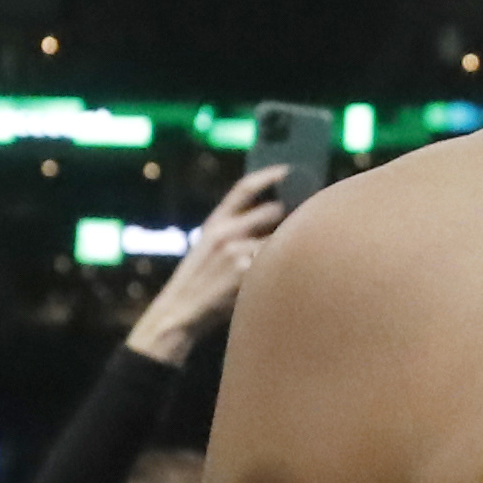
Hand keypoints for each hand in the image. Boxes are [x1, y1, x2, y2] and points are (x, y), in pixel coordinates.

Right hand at [127, 166, 288, 364]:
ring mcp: (234, 251)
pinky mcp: (244, 272)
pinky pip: (274, 264)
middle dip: (289, 216)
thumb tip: (274, 216)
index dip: (269, 175)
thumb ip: (234, 231)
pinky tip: (276, 280)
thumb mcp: (208, 247)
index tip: (289, 169)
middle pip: (272, 210)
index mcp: (214, 222)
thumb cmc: (200, 282)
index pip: (244, 188)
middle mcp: (224, 232)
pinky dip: (279, 271)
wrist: (178, 313)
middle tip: (304, 221)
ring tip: (290, 261)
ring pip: (279, 240)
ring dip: (286, 249)